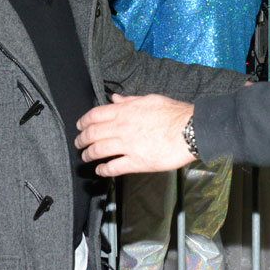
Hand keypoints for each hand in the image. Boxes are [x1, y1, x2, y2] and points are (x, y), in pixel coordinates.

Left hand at [75, 94, 195, 176]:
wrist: (190, 130)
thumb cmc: (174, 113)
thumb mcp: (150, 99)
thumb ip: (129, 100)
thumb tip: (115, 98)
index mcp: (125, 111)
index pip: (95, 115)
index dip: (83, 121)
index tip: (80, 126)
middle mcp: (122, 127)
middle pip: (93, 134)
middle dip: (82, 139)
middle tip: (79, 143)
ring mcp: (128, 146)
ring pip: (99, 150)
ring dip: (89, 154)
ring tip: (85, 156)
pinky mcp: (137, 162)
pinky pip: (114, 167)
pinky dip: (104, 169)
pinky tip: (101, 170)